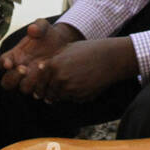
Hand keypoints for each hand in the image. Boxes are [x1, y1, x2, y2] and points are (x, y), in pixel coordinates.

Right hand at [0, 19, 78, 92]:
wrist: (64, 44)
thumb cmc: (49, 35)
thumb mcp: (44, 27)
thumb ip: (38, 26)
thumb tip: (33, 30)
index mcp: (14, 55)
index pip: (1, 62)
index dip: (3, 64)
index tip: (9, 63)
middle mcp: (19, 70)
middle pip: (7, 82)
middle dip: (13, 77)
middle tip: (24, 69)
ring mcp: (30, 79)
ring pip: (22, 89)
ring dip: (29, 82)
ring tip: (41, 69)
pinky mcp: (42, 85)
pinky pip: (39, 92)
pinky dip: (43, 88)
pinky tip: (50, 78)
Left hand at [19, 37, 136, 102]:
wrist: (110, 58)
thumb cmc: (89, 50)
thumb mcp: (67, 49)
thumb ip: (53, 59)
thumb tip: (40, 68)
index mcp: (53, 65)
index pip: (39, 82)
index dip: (39, 87)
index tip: (39, 92)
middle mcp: (60, 78)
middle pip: (48, 93)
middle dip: (48, 94)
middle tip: (47, 97)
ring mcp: (70, 89)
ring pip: (60, 97)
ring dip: (61, 95)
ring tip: (67, 90)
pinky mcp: (81, 96)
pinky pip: (73, 99)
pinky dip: (74, 96)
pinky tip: (81, 87)